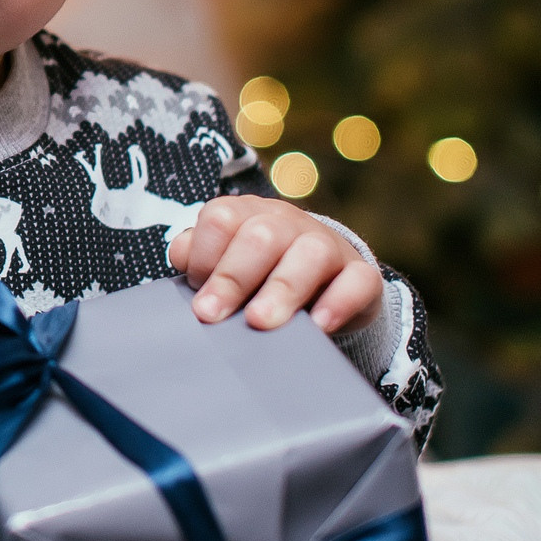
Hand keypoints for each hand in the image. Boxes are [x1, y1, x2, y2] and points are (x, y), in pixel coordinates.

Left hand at [168, 198, 382, 334]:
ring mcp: (328, 244)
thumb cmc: (260, 274)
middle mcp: (287, 222)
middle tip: (211, 315)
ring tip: (259, 322)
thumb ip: (198, 256)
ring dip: (282, 288)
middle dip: (232, 277)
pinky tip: (318, 326)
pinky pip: (358, 281)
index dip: (203, 254)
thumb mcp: (227, 262)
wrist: (325, 282)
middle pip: (260, 236)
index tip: (196, 290)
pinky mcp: (360, 274)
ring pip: (310, 254)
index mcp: (248, 214)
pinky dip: (339, 302)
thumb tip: (180, 255)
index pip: (220, 218)